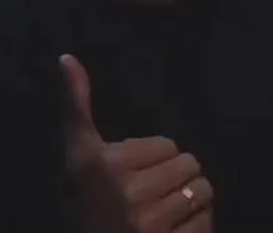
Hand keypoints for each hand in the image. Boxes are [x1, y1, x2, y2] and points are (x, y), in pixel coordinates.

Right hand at [61, 54, 213, 232]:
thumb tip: (67, 57)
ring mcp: (151, 223)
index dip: (153, 156)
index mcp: (104, 164)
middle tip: (156, 189)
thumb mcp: (77, 154)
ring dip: (192, 198)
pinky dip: (196, 223)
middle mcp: (129, 192)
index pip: (166, 145)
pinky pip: (205, 222)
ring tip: (169, 206)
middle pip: (188, 165)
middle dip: (176, 174)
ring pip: (202, 192)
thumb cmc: (85, 199)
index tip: (133, 171)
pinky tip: (175, 226)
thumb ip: (76, 105)